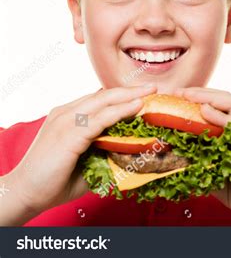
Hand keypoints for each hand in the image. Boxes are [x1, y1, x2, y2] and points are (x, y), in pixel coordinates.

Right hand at [8, 85, 156, 216]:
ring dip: (130, 96)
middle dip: (130, 90)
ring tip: (151, 91)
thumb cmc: (56, 180)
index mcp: (69, 116)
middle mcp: (66, 113)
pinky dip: (120, 111)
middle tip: (153, 87)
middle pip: (104, 95)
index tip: (143, 94)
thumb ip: (106, 150)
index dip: (122, 96)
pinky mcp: (69, 134)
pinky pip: (100, 118)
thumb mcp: (87, 161)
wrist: (26, 194)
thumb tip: (133, 148)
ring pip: (104, 102)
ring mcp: (66, 121)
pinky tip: (137, 106)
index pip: (99, 99)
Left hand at [173, 87, 230, 225]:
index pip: (222, 112)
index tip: (178, 102)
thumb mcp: (226, 188)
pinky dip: (223, 117)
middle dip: (203, 94)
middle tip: (180, 92)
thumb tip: (185, 168)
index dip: (201, 104)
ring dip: (211, 98)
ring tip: (190, 95)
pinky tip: (207, 111)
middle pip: (228, 102)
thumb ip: (209, 175)